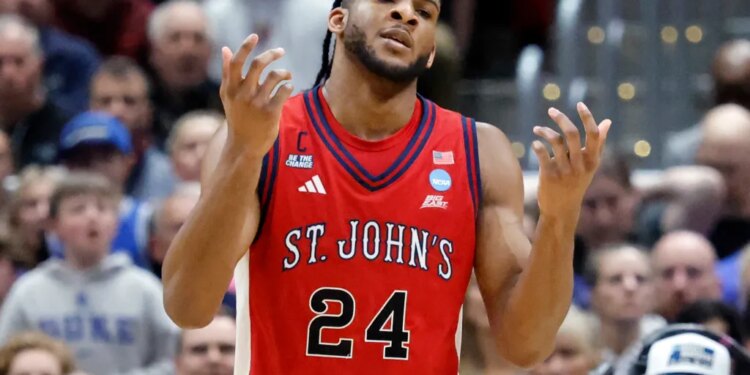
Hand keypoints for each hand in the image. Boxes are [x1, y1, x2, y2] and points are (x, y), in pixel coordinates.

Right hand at [219, 34, 293, 158]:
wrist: (244, 145)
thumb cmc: (237, 117)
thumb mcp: (228, 96)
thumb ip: (227, 72)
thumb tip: (225, 48)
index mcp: (231, 88)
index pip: (237, 62)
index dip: (246, 46)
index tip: (255, 36)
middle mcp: (242, 94)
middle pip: (258, 65)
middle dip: (272, 54)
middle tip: (281, 51)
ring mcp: (257, 104)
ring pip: (275, 76)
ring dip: (284, 73)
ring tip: (287, 76)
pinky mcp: (270, 113)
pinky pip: (284, 91)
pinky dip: (288, 86)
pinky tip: (287, 88)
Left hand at [531, 102, 611, 216]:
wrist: (562, 210)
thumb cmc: (576, 183)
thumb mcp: (590, 166)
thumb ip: (598, 144)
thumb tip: (607, 122)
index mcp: (592, 160)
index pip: (594, 134)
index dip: (587, 117)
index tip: (580, 104)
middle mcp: (580, 165)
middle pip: (572, 133)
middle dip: (561, 118)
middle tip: (551, 110)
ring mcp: (565, 171)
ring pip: (555, 141)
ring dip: (544, 131)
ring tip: (537, 129)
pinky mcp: (549, 176)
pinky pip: (542, 155)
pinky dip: (537, 146)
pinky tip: (535, 143)